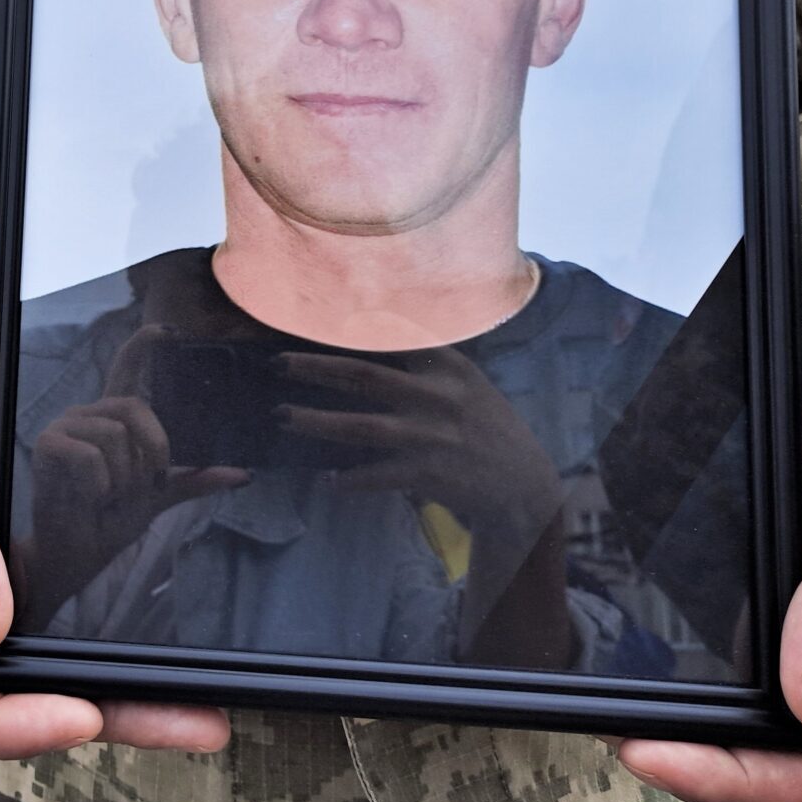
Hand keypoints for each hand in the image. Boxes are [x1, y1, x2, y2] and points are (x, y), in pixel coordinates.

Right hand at [0, 276, 229, 758]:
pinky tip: (216, 493)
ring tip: (208, 684)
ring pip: (65, 638)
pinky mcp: (43, 511)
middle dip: (106, 710)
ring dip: (134, 660)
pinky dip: (160, 529)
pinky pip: (104, 545)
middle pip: (14, 689)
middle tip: (195, 720)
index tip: (76, 711)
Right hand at [21, 333, 247, 623]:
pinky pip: (92, 457)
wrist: (77, 552)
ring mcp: (66, 426)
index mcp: (114, 420)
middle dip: (151, 452)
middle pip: (135, 408)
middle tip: (142, 485)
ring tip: (108, 496)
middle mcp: (89, 415)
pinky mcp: (49, 445)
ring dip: (123, 478)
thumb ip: (194, 479)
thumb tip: (245, 475)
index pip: (127, 370)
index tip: (166, 331)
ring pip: (116, 437)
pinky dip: (101, 486)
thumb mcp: (160, 497)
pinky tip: (91, 498)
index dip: (144, 346)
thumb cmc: (110, 519)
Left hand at [277, 348, 573, 666]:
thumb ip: (428, 362)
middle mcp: (436, 396)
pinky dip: (350, 479)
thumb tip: (376, 335)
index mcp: (447, 367)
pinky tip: (329, 480)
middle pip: (363, 375)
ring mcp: (430, 436)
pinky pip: (376, 475)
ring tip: (283, 418)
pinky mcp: (428, 473)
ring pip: (360, 427)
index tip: (311, 316)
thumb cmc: (487, 428)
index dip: (349, 327)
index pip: (392, 338)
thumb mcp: (467, 384)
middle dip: (315, 368)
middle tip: (278, 364)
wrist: (524, 485)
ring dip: (317, 422)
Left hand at [617, 341, 801, 801]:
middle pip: (756, 747)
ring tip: (585, 694)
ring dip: (656, 715)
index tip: (650, 752)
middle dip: (681, 757)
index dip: (738, 780)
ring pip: (718, 703)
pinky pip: (688, 645)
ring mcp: (766, 616)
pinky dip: (644, 661)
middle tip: (601, 725)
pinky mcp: (721, 582)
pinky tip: (595, 641)